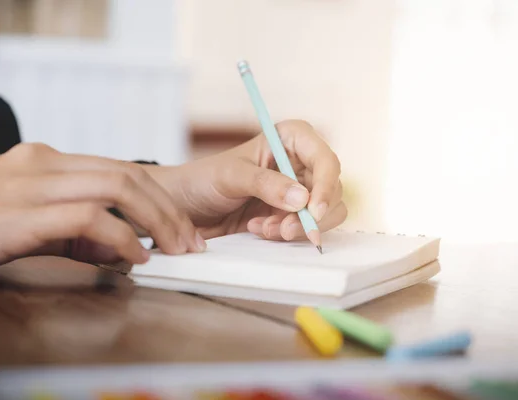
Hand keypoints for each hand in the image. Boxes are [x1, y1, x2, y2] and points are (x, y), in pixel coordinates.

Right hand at [0, 143, 202, 266]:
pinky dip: (122, 237)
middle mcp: (40, 164)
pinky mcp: (21, 214)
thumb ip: (76, 230)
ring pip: (117, 187)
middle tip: (189, 240)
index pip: (121, 169)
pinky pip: (89, 218)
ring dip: (157, 221)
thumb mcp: (33, 224)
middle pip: (128, 174)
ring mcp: (29, 185)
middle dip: (169, 209)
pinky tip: (134, 257)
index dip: (160, 198)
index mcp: (45, 162)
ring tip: (173, 249)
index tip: (181, 226)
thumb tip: (123, 246)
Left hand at [150, 120, 346, 240]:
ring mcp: (298, 191)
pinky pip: (306, 228)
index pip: (325, 159)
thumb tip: (303, 198)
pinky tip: (258, 229)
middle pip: (331, 190)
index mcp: (291, 140)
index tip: (312, 210)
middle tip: (283, 230)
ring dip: (297, 227)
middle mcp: (300, 164)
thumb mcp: (231, 176)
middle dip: (309, 214)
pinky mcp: (291, 214)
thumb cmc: (204, 179)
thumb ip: (266, 184)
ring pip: (325, 213)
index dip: (326, 185)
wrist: (185, 207)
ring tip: (263, 229)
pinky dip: (286, 234)